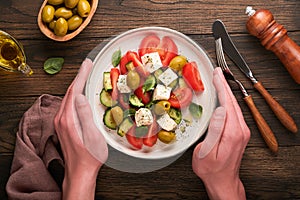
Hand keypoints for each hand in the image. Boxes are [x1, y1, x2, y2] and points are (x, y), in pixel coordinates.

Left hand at [54, 58, 107, 199]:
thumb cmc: (90, 156)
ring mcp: (60, 122)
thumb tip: (80, 97)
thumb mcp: (92, 136)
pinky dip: (75, 95)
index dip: (81, 75)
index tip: (87, 64)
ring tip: (85, 75)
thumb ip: (85, 115)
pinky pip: (68, 104)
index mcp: (68, 118)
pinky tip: (80, 94)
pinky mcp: (63, 126)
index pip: (75, 91)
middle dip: (79, 77)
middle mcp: (61, 118)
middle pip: (70, 92)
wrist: (79, 172)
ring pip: (69, 98)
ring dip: (77, 85)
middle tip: (88, 65)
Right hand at [192, 67, 249, 199]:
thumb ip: (215, 130)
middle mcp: (240, 130)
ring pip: (234, 105)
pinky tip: (223, 97)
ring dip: (226, 91)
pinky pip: (234, 112)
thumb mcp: (207, 151)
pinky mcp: (239, 133)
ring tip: (219, 80)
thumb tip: (220, 110)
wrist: (222, 180)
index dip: (221, 87)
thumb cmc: (211, 169)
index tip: (216, 75)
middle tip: (217, 72)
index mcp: (232, 133)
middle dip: (224, 85)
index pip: (227, 103)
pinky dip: (228, 100)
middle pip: (232, 101)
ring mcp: (242, 131)